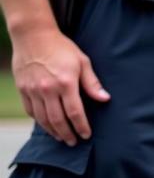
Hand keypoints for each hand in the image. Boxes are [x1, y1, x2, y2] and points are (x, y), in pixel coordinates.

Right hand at [11, 25, 109, 145]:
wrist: (33, 34)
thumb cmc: (62, 47)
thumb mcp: (82, 62)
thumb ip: (92, 83)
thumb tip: (105, 99)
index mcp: (66, 83)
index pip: (75, 112)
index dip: (81, 126)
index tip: (86, 135)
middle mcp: (48, 89)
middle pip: (58, 120)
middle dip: (67, 134)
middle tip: (73, 142)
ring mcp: (33, 89)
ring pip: (43, 118)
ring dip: (53, 131)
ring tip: (62, 138)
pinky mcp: (22, 88)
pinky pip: (30, 110)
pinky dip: (39, 121)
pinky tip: (47, 125)